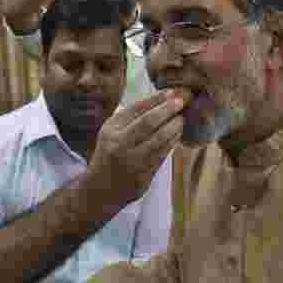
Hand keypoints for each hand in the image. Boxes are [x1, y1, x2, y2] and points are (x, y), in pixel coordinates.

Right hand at [85, 89, 186, 206]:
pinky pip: (162, 156)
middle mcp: (120, 147)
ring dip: (174, 127)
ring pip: (160, 141)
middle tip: (181, 103)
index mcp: (111, 133)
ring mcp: (132, 164)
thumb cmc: (110, 152)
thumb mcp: (111, 130)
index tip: (173, 93)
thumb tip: (163, 97)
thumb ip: (132, 114)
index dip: (157, 100)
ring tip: (181, 119)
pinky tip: (176, 135)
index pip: (137, 111)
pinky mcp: (143, 177)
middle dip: (168, 111)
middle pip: (149, 124)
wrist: (101, 189)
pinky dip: (172, 143)